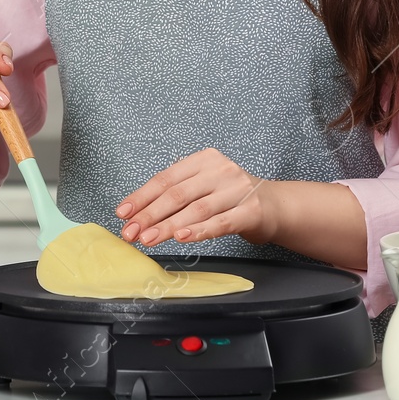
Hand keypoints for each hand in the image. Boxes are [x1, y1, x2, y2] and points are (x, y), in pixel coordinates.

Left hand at [115, 148, 281, 247]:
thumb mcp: (204, 187)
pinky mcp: (252, 210)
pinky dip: (199, 230)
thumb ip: (177, 196)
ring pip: (196, 209)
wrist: (275, 205)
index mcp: (204, 160)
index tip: (123, 213)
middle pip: (178, 194)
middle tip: (131, 232)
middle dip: (150, 215)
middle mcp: (221, 170)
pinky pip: (221, 222)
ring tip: (148, 239)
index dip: (142, 196)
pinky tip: (182, 237)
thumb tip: (137, 215)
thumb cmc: (231, 197)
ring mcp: (238, 189)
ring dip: (168, 226)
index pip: (166, 178)